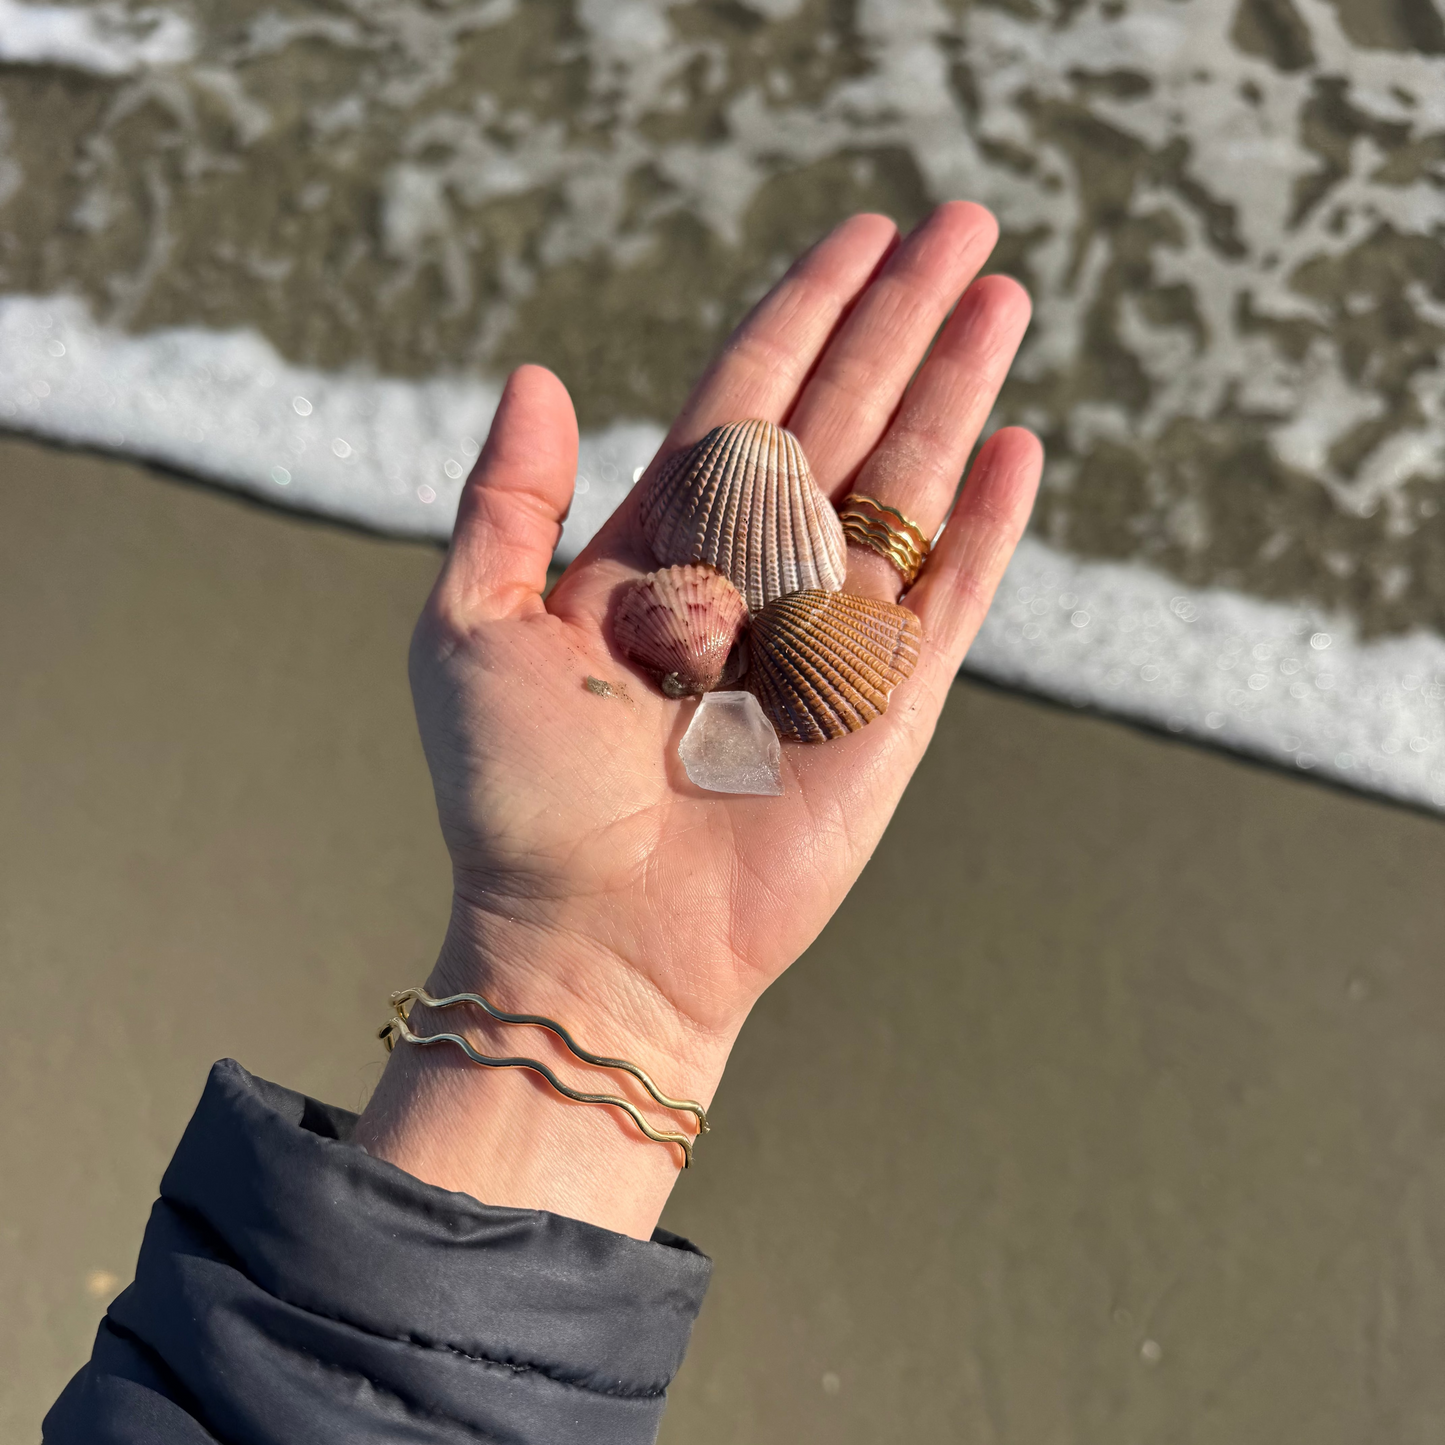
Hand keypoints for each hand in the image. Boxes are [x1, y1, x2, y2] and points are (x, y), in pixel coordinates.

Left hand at [355, 204, 1041, 1236]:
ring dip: (957, 388)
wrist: (592, 940)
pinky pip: (948, 599)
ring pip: (906, 486)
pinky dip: (984, 526)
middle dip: (904, 318)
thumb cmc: (516, 800)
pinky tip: (1016, 444)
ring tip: (1005, 294)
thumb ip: (506, 500)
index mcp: (659, 548)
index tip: (861, 233)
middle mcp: (752, 578)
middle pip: (844, 415)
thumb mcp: (470, 630)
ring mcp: (827, 638)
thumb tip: (540, 374)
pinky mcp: (886, 708)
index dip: (805, 310)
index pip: (747, 395)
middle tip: (969, 221)